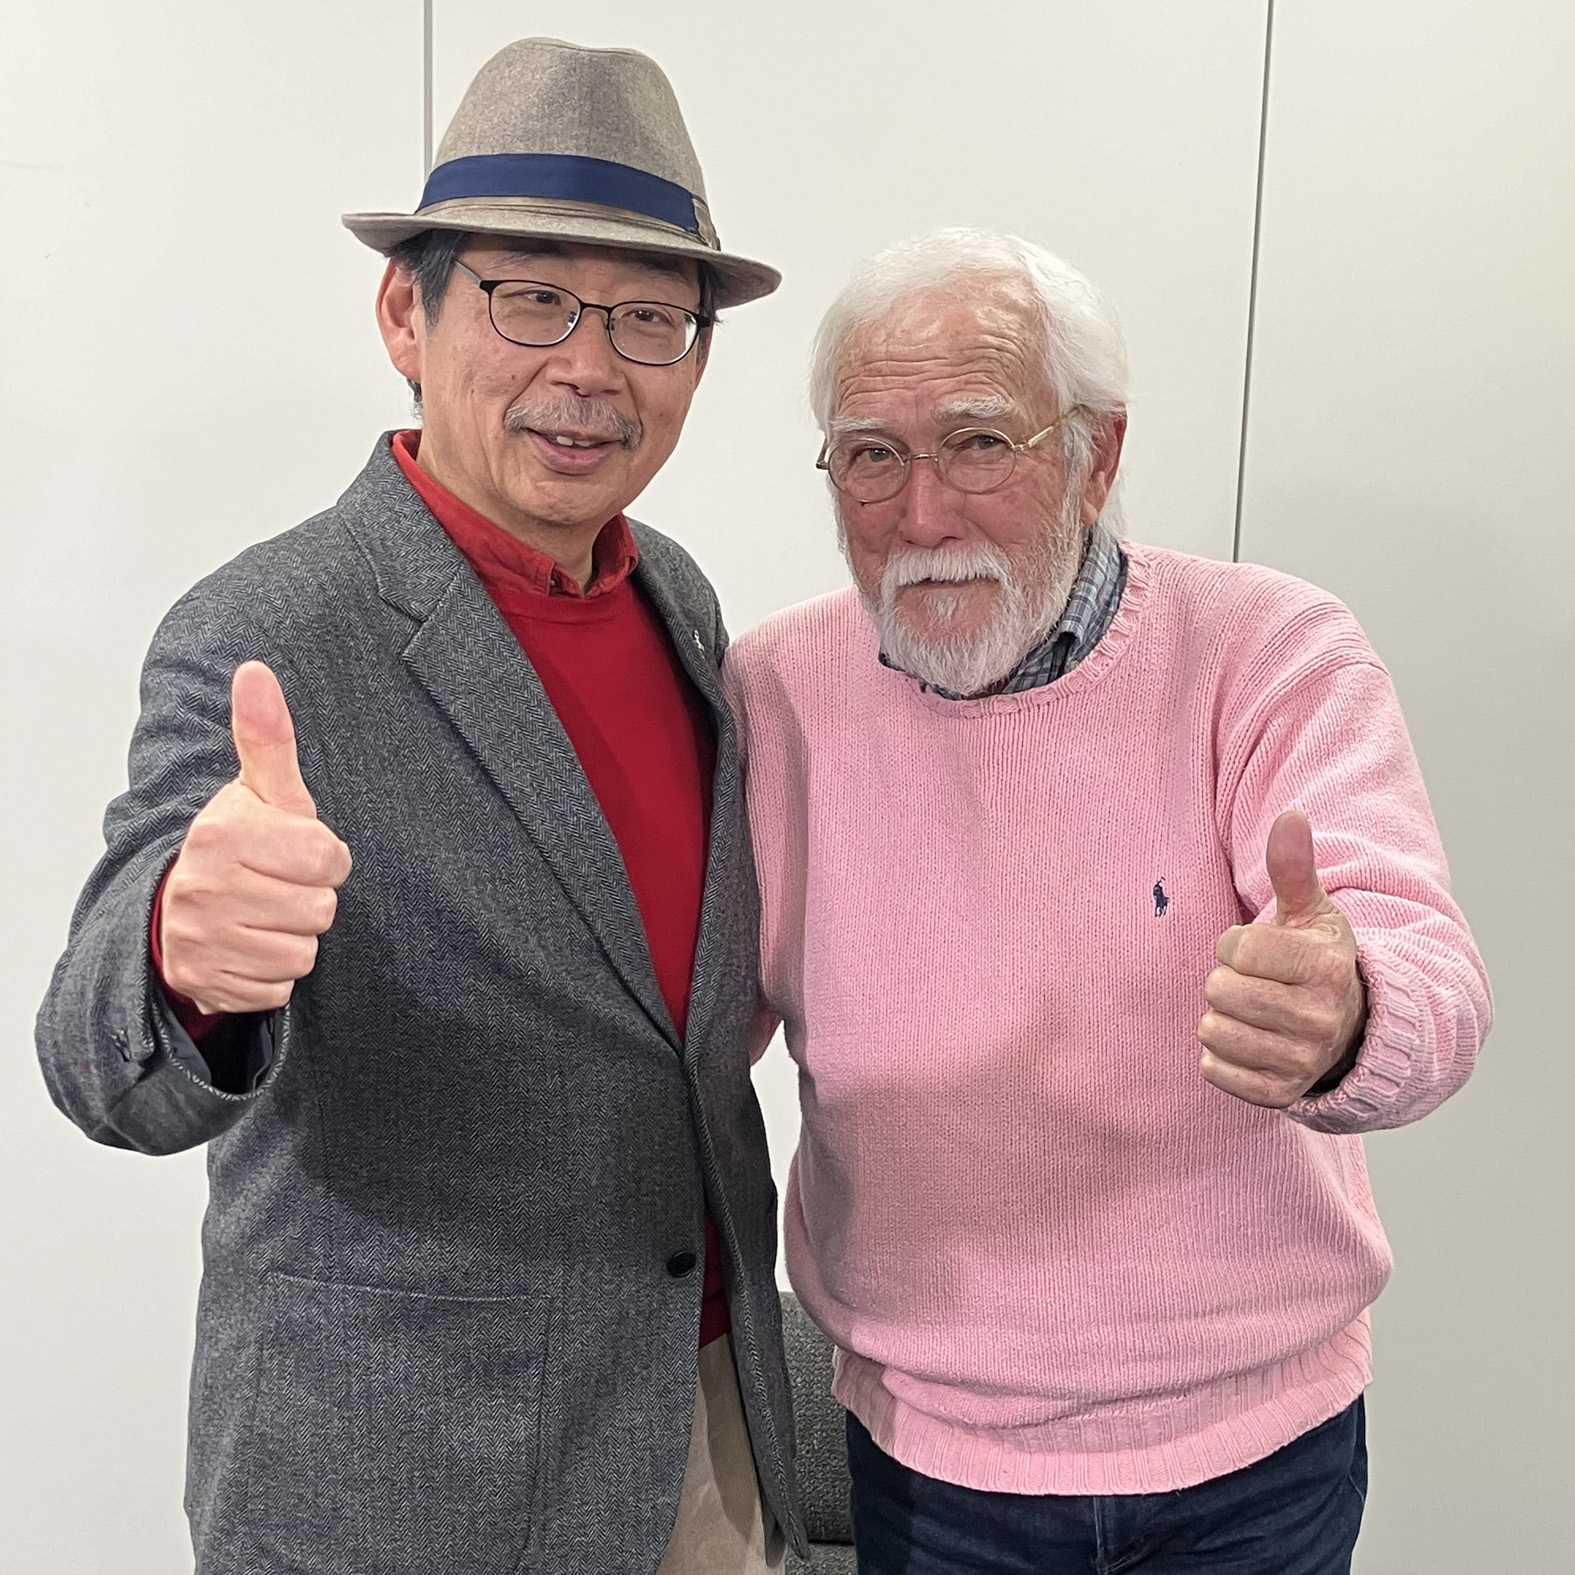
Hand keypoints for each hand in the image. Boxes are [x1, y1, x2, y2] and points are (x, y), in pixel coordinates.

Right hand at [159, 662, 351, 1015]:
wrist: (179, 904)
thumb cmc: (242, 842)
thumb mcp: (263, 790)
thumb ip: (268, 735)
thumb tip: (255, 670)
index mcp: (223, 833)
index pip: (329, 859)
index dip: (325, 857)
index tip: (296, 850)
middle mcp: (203, 886)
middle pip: (320, 910)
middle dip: (310, 899)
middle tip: (278, 884)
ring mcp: (199, 938)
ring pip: (302, 952)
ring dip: (294, 937)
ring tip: (265, 913)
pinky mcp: (204, 982)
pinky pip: (278, 988)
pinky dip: (272, 972)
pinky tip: (251, 945)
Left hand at [1198, 809, 1366, 1107]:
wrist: (1351, 1030)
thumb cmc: (1316, 960)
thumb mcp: (1311, 912)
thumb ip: (1294, 866)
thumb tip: (1291, 815)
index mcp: (1327, 968)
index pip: (1236, 948)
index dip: (1236, 945)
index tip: (1259, 953)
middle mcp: (1321, 1019)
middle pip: (1219, 990)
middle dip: (1227, 981)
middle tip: (1257, 984)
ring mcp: (1302, 1061)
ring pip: (1212, 1029)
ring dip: (1220, 1017)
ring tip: (1254, 1012)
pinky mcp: (1280, 1095)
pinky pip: (1214, 1070)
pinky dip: (1220, 1056)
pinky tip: (1250, 1043)